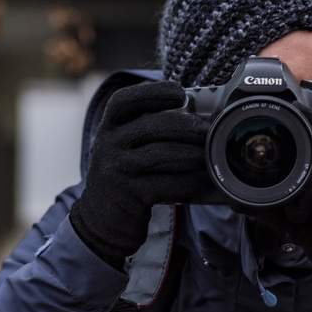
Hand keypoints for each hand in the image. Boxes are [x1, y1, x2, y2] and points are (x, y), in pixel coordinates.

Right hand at [70, 82, 210, 269]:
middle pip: (150, 125)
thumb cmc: (123, 176)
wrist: (101, 219)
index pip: (124, 100)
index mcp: (108, 127)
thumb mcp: (124, 147)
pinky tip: (203, 180)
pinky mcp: (129, 195)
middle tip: (207, 129)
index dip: (153, 92)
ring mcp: (116, 171)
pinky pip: (165, 184)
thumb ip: (146, 128)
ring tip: (209, 154)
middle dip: (185, 125)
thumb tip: (194, 112)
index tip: (180, 93)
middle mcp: (107, 145)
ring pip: (159, 154)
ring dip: (191, 153)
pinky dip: (189, 181)